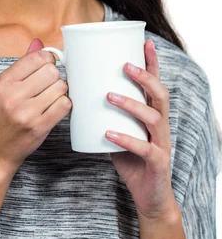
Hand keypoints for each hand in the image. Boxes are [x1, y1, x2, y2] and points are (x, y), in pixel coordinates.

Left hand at [105, 38, 178, 221]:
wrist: (148, 196)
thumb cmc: (131, 159)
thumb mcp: (119, 130)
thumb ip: (105, 114)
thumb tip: (77, 93)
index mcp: (152, 114)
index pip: (156, 83)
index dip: (152, 63)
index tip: (145, 42)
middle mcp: (161, 125)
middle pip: (160, 94)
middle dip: (144, 77)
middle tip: (124, 66)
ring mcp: (162, 143)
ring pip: (154, 117)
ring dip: (131, 104)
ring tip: (109, 96)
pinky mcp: (158, 162)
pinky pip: (144, 148)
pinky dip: (125, 139)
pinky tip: (108, 133)